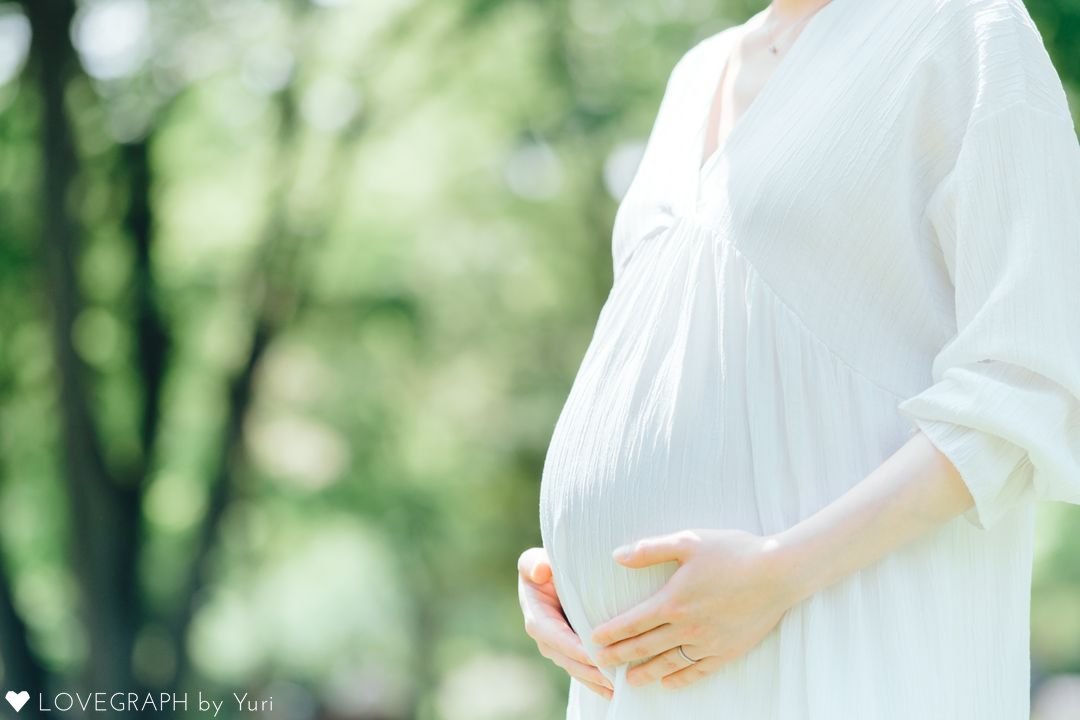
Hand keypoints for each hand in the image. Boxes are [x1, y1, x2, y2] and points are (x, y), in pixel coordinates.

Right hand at [518, 546, 614, 699]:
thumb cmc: (544, 567)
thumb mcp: (534, 560)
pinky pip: (582, 670)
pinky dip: (596, 682)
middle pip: (567, 659)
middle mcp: (546, 638)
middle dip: (589, 670)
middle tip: (612, 679)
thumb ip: (533, 563)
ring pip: (576, 669)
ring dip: (595, 680)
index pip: (554, 636)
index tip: (593, 655)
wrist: (549, 577)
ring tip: (617, 687)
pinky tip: (614, 690)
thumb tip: (540, 572)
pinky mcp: (569, 652)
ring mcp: (557, 649)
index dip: (572, 647)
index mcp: (537, 617)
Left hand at [589, 529, 799, 689]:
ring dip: (647, 673)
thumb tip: (617, 556)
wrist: (777, 573)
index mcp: (672, 601)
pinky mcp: (728, 651)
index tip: (594, 640)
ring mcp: (708, 643)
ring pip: (669, 663)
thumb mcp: (687, 541)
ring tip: (630, 681)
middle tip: (601, 664)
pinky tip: (670, 683)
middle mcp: (686, 628)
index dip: (611, 633)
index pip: (632, 623)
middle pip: (645, 647)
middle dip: (620, 657)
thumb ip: (650, 550)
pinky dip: (681, 679)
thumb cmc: (732, 552)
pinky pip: (698, 671)